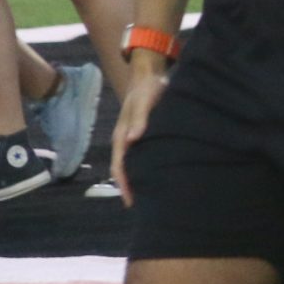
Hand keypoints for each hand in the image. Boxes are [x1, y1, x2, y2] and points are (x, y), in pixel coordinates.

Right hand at [111, 55, 170, 204]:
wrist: (151, 76)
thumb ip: (138, 118)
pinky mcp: (146, 136)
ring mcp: (136, 140)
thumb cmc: (147, 89)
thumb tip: (132, 139)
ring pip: (136, 165)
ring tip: (155, 198)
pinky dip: (150, 168)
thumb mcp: (143, 101)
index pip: (120, 166)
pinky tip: (162, 177)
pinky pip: (146, 157)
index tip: (132, 202)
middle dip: (133, 188)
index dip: (125, 185)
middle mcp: (127, 141)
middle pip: (127, 170)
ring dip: (142, 180)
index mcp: (122, 137)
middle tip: (147, 208)